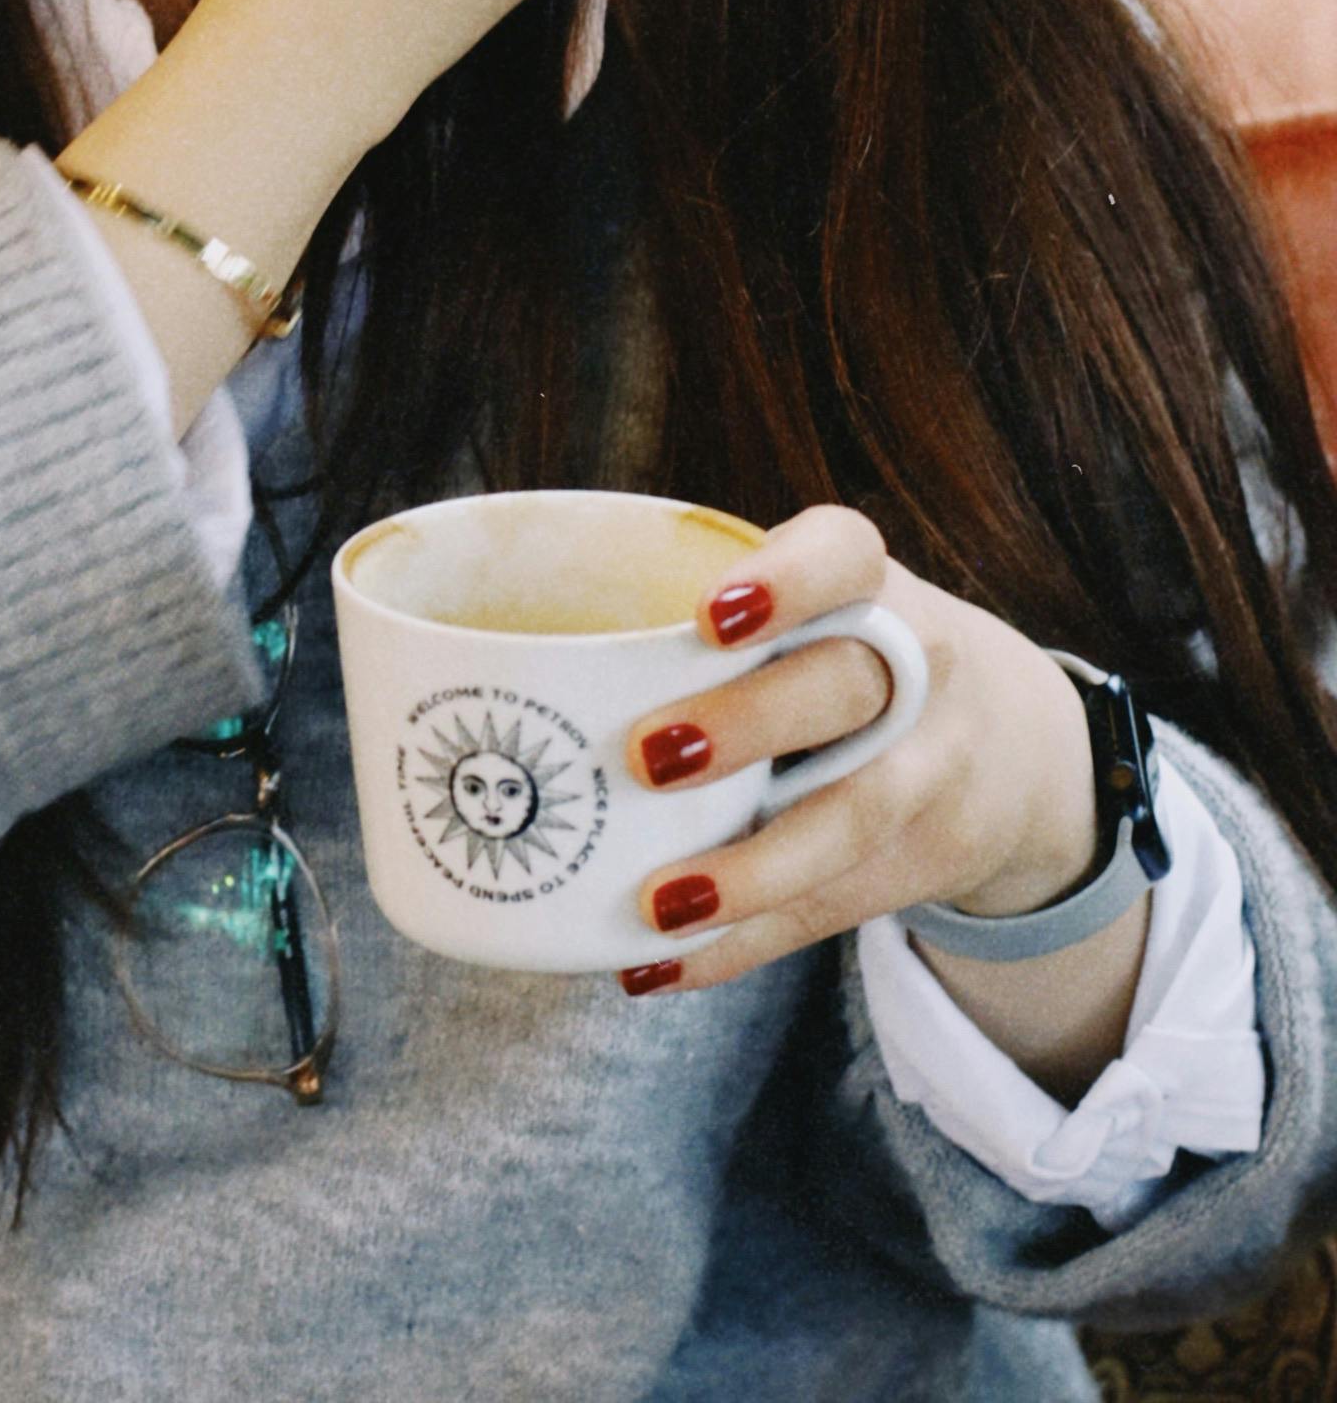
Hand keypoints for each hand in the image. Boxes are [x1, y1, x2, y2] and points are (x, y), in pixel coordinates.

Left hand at [614, 506, 1101, 994]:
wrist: (1011, 739)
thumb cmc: (844, 652)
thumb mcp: (815, 604)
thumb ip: (706, 619)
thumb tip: (506, 670)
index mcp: (869, 583)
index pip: (844, 555)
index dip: (784, 581)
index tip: (708, 613)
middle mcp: (919, 664)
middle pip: (845, 688)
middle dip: (750, 723)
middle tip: (648, 756)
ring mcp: (935, 767)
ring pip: (854, 816)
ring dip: (752, 868)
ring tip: (658, 903)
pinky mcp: (928, 858)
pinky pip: (835, 906)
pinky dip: (745, 942)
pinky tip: (662, 963)